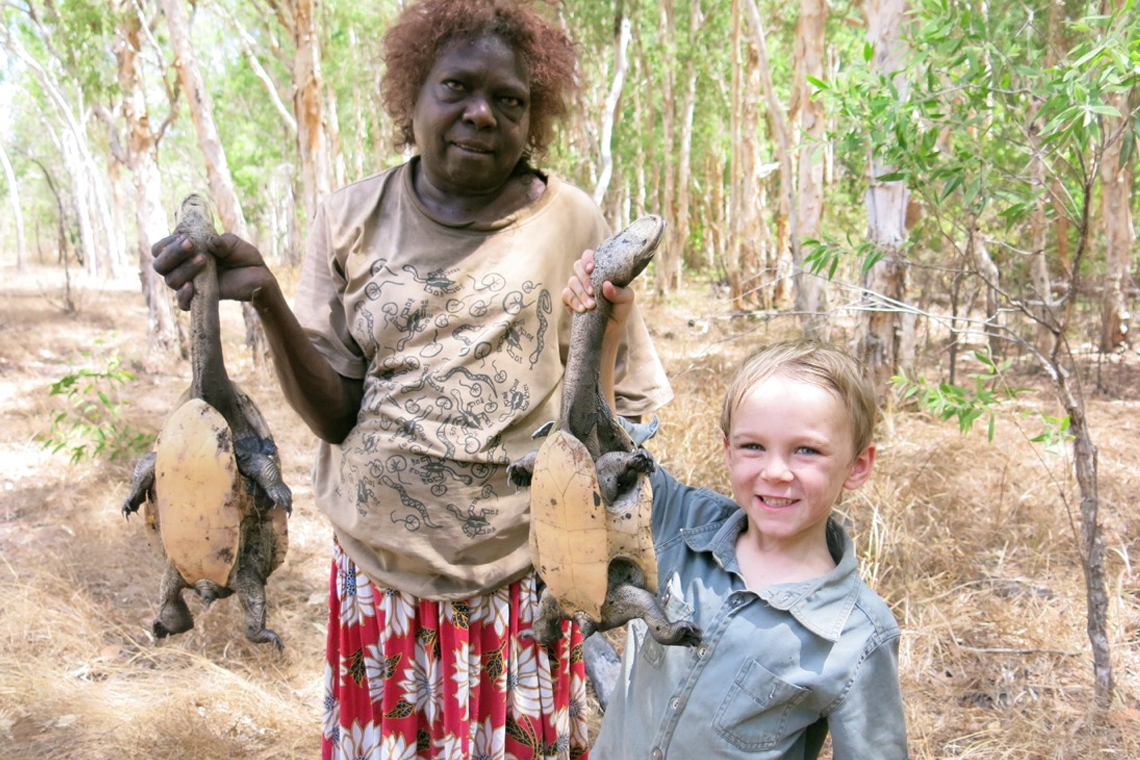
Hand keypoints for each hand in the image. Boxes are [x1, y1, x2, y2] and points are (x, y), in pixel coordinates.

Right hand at [152, 232, 273, 309]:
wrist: (259, 275)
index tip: (185, 237)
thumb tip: (210, 241)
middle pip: (160, 265)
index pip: (160, 249)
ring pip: (171, 281)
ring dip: (184, 269)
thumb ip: (220, 242)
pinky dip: (183, 295)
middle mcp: (182, 268)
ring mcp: (190, 284)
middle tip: (190, 245)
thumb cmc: (242, 256)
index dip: (167, 244)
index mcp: (184, 252)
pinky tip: (191, 286)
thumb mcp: (233, 244)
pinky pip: (183, 303)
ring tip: (204, 260)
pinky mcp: (200, 298)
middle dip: (172, 254)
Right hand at [562, 249, 635, 326]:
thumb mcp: (626, 300)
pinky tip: (583, 310)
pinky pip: (566, 294)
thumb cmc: (619, 310)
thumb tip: (606, 285)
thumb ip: (619, 292)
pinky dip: (574, 301)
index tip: (591, 269)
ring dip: (581, 293)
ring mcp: (577, 287)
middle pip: (578, 265)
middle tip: (593, 292)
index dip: (588, 259)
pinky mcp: (569, 300)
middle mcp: (587, 277)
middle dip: (584, 278)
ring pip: (572, 281)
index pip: (590, 256)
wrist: (610, 331)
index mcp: (600, 270)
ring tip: (592, 306)